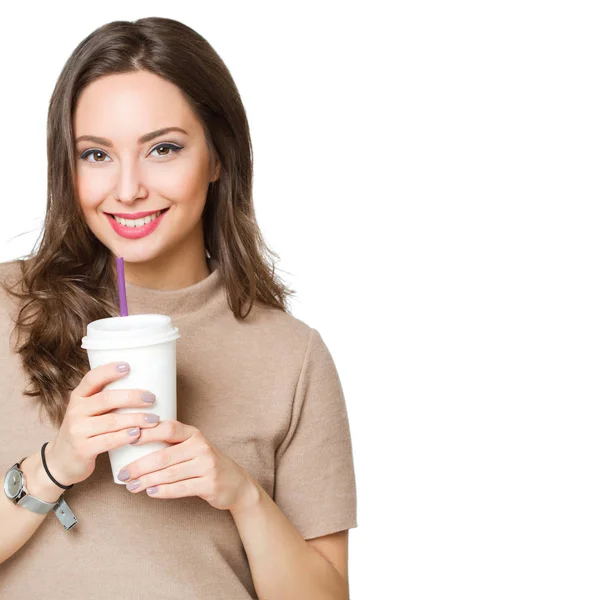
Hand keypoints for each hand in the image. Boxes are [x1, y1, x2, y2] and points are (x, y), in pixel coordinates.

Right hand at [49, 361, 159, 485]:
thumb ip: (106, 400)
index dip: (109, 371)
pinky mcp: (82, 449)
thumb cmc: (85, 431)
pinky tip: (138, 433)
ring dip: (135, 419)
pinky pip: (108, 441)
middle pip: (106, 399)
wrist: (61, 462)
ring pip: (111, 421)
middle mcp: (75, 411)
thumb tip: (143, 385)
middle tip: (151, 398)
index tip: (128, 366)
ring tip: (153, 419)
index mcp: (78, 397)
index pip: (91, 379)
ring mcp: (77, 431)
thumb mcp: (88, 411)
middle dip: (132, 397)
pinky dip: (125, 436)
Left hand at [117, 420, 257, 511]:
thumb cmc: (205, 463)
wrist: (235, 482)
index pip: (168, 429)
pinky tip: (150, 492)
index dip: (147, 433)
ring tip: (131, 486)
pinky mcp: (209, 484)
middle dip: (139, 466)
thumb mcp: (192, 447)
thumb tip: (132, 445)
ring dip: (146, 481)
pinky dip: (162, 491)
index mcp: (194, 434)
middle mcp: (201, 447)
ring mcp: (207, 465)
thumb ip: (171, 444)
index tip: (127, 438)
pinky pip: (180, 488)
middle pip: (164, 456)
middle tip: (122, 474)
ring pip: (169, 474)